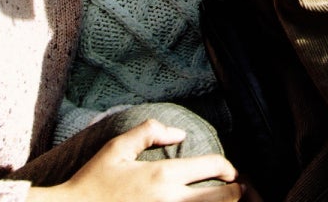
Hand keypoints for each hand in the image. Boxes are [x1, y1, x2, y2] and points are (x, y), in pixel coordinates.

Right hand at [28, 119, 242, 201]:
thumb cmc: (93, 184)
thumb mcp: (116, 149)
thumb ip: (148, 132)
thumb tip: (179, 133)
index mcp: (162, 176)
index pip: (214, 167)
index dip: (229, 168)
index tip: (230, 172)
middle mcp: (172, 201)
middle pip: (225, 197)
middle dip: (234, 191)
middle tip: (234, 189)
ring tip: (222, 201)